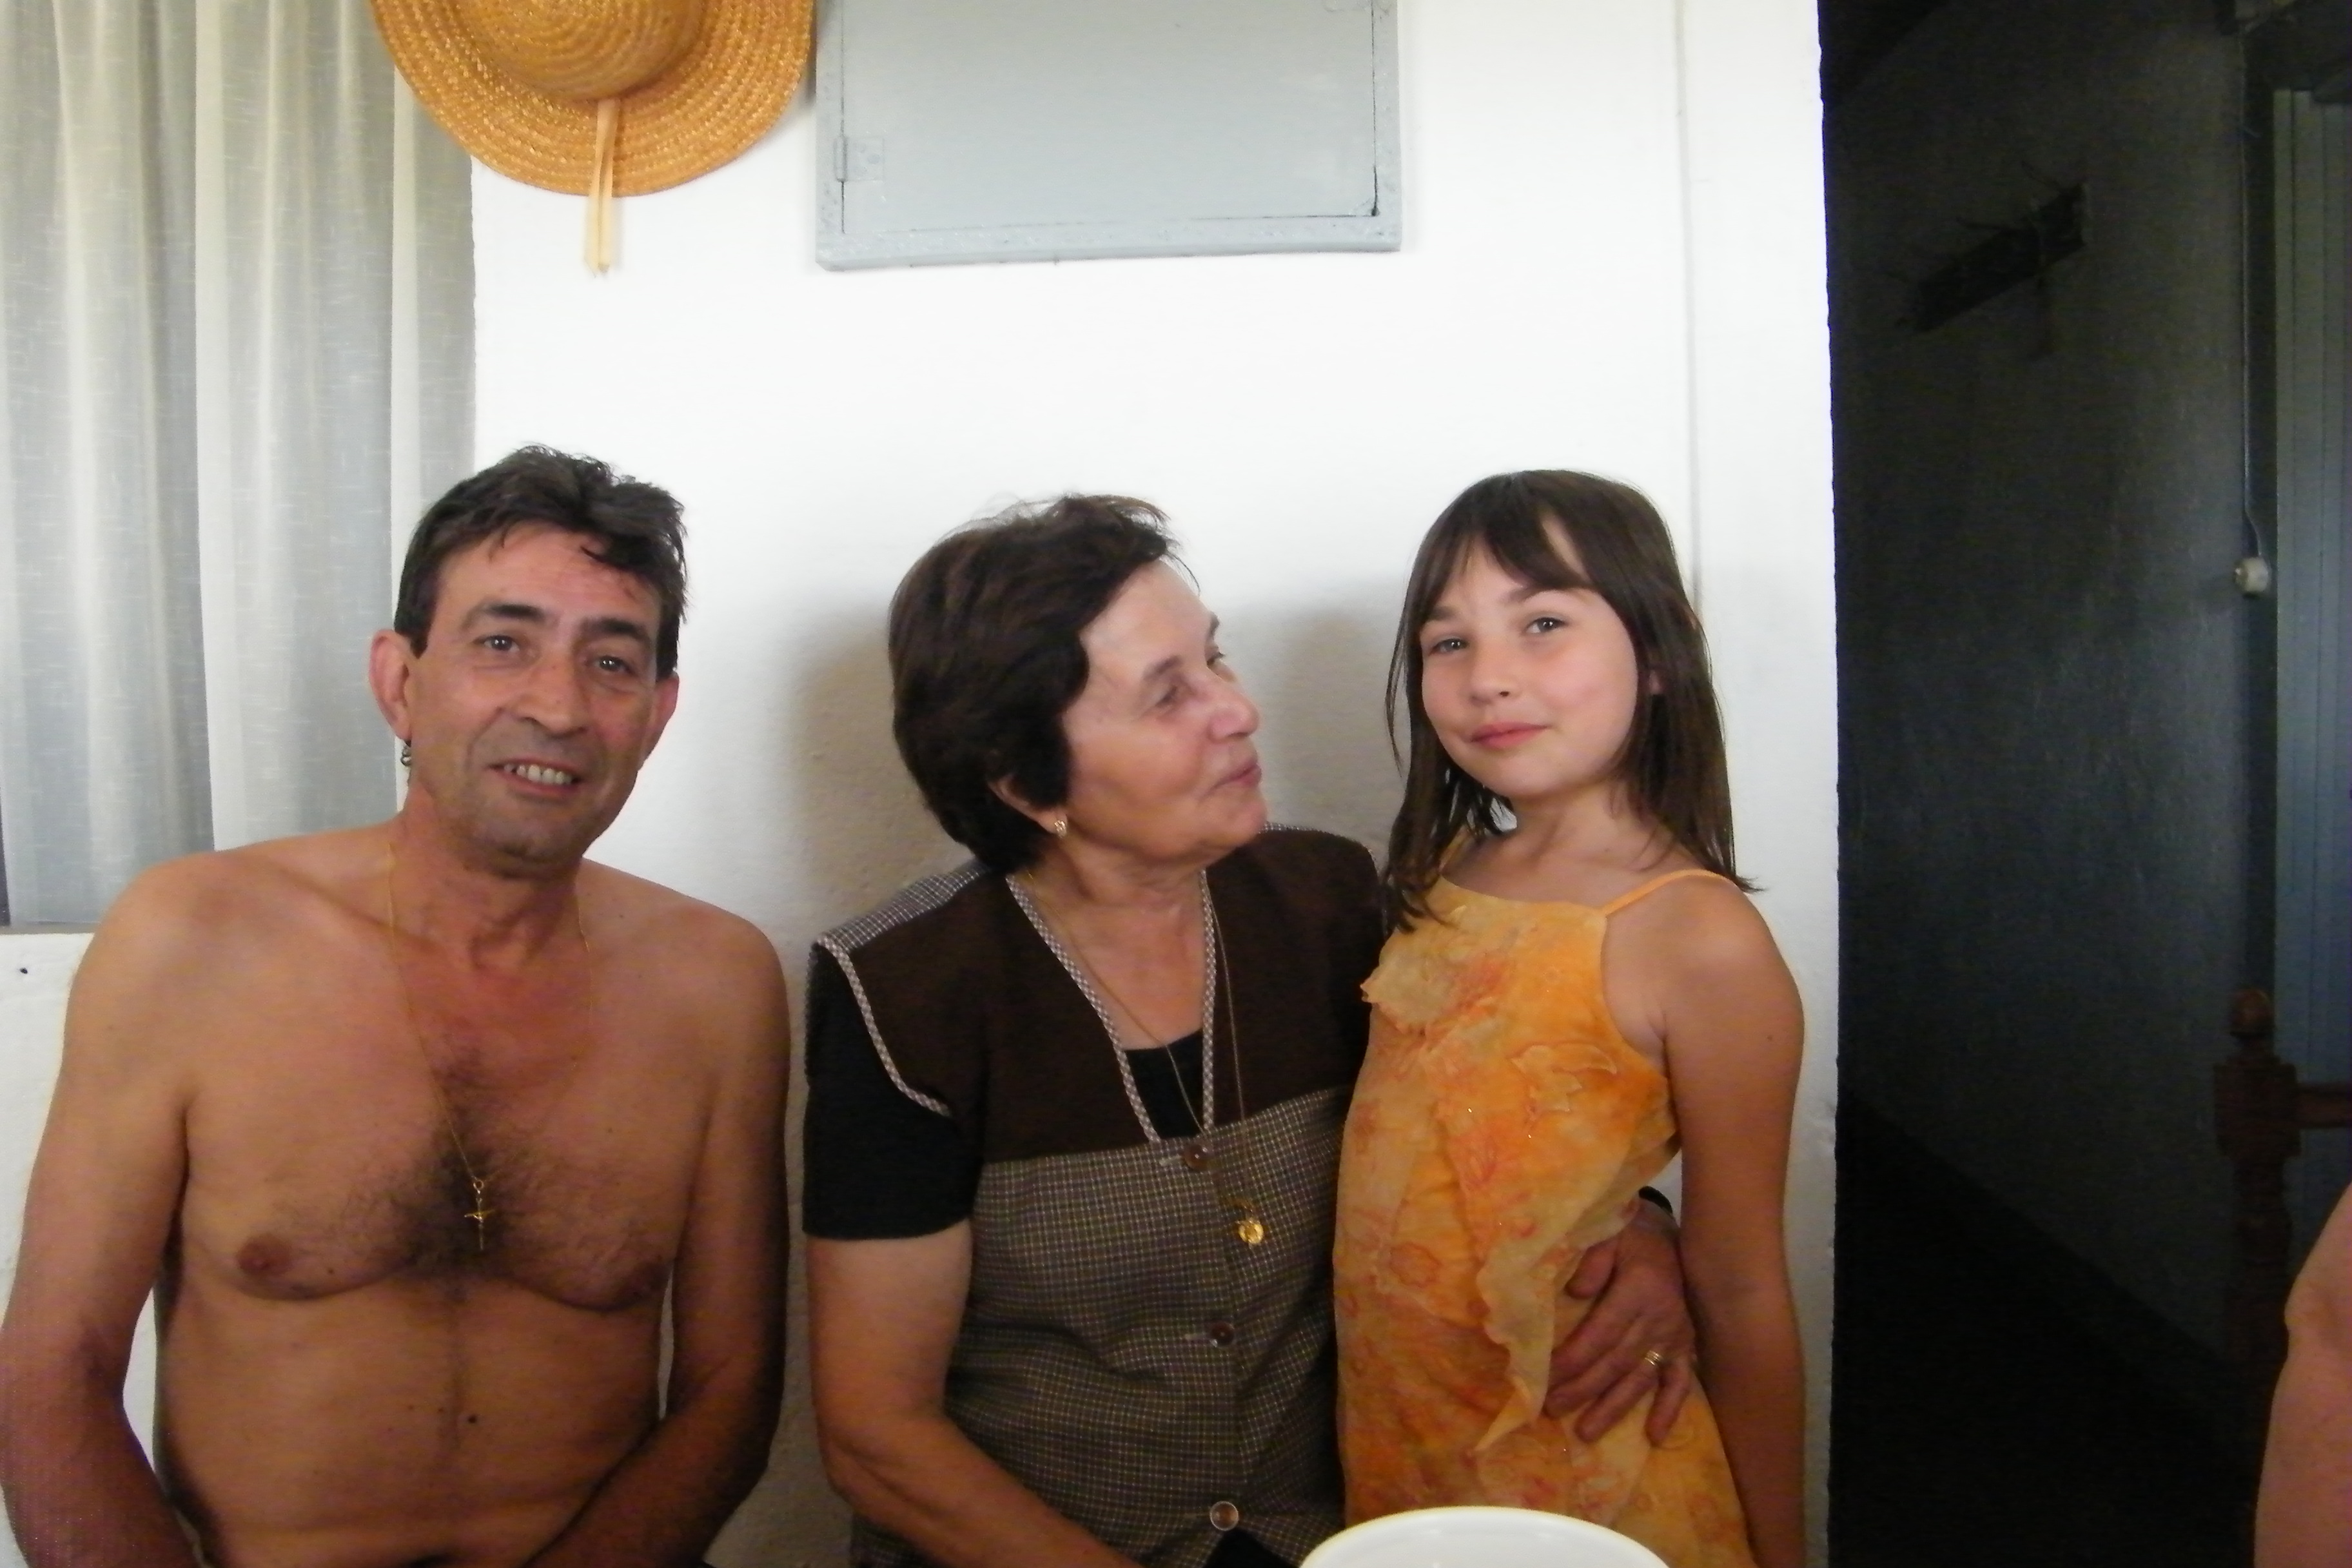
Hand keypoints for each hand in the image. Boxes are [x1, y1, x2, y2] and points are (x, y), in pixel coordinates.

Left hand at [1544, 1201, 1696, 1442]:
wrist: (1668, 1233)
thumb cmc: (1628, 1233)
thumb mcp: (1607, 1233)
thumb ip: (1591, 1260)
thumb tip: (1575, 1294)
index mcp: (1639, 1289)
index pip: (1601, 1333)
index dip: (1573, 1359)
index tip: (1543, 1379)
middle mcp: (1660, 1318)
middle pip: (1617, 1362)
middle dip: (1583, 1390)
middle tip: (1552, 1410)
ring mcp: (1675, 1336)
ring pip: (1642, 1379)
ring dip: (1614, 1408)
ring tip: (1586, 1433)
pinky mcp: (1686, 1346)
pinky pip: (1679, 1383)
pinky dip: (1668, 1411)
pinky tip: (1654, 1438)